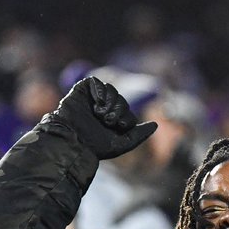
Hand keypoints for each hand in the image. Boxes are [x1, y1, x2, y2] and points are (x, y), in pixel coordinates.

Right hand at [43, 77, 157, 158]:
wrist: (72, 141)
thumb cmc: (95, 146)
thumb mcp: (123, 143)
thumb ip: (139, 135)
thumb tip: (156, 124)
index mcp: (112, 120)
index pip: (128, 111)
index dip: (126, 117)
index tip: (117, 126)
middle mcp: (103, 108)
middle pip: (121, 100)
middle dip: (118, 110)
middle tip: (107, 121)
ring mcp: (93, 98)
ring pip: (111, 90)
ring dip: (110, 102)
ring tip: (100, 114)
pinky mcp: (82, 90)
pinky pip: (97, 82)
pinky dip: (100, 92)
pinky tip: (97, 104)